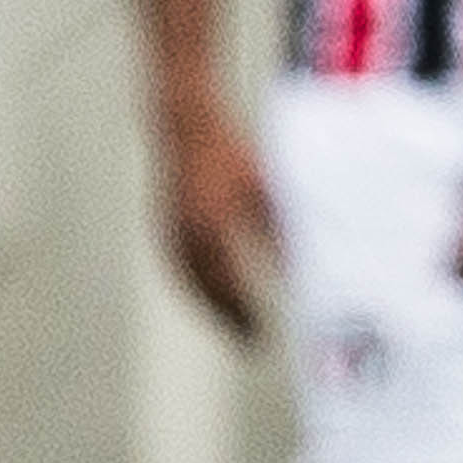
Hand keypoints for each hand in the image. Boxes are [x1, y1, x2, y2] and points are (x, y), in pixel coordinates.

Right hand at [160, 97, 275, 339]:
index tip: (260, 336)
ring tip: (230, 322)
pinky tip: (211, 290)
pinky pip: (178, 265)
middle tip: (248, 340)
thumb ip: (281, 230)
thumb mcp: (266, 191)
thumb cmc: (232, 152)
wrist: (186, 122)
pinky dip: (195, 284)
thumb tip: (298, 265)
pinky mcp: (164, 221)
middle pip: (206, 290)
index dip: (243, 313)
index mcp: (211, 229)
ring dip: (208, 305)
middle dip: (226, 318)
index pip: (229, 285)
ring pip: (188, 280)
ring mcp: (170, 229)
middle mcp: (185, 235)